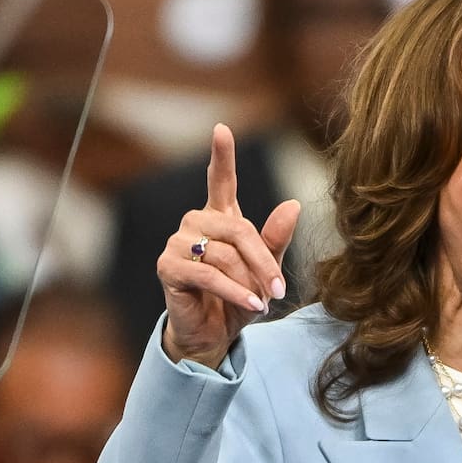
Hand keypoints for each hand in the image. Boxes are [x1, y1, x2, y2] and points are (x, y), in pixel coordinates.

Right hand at [156, 124, 299, 367]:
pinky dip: (235, 291)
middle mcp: (195, 223)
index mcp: (219, 218)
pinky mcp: (168, 267)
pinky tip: (252, 304)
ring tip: (262, 301)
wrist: (213, 333)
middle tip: (280, 289)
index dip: (221, 156)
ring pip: (224, 255)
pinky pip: (209, 275)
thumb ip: (276, 239)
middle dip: (264, 262)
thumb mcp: (265, 270)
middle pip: (238, 230)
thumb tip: (293, 205)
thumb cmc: (238, 297)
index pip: (219, 180)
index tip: (221, 129)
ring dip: (250, 281)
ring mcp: (177, 244)